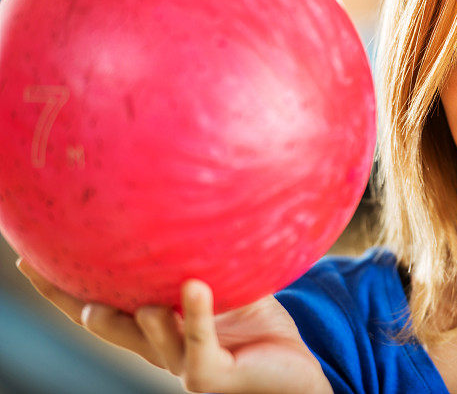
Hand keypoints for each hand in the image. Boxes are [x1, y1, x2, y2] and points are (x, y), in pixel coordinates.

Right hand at [16, 258, 332, 393]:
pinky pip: (199, 345)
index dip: (63, 289)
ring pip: (150, 340)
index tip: (30, 260)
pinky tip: (195, 287)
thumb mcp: (230, 290)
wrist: (297, 373)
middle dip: (75, 302)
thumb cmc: (260, 330)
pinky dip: (196, 314)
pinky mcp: (214, 376)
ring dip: (140, 318)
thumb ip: (207, 263)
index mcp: (158, 328)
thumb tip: (193, 208)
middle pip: (108, 327)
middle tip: (46, 273)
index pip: (103, 306)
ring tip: (126, 300)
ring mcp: (185, 365)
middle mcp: (162, 349)